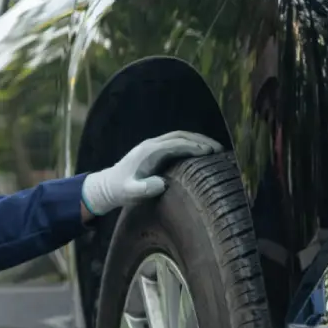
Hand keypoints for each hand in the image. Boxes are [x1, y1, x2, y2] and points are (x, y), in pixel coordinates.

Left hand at [82, 131, 221, 216]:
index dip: (193, 146)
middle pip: (181, 135)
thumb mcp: (130, 192)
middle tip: (219, 149)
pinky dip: (190, 145)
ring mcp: (153, 147)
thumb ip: (143, 189)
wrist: (107, 187)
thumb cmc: (120, 190)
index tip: (210, 152)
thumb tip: (162, 183)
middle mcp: (152, 145)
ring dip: (197, 141)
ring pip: (179, 137)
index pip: (176, 143)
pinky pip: (176, 143)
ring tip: (215, 150)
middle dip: (201, 140)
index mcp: (149, 151)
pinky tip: (201, 154)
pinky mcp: (155, 152)